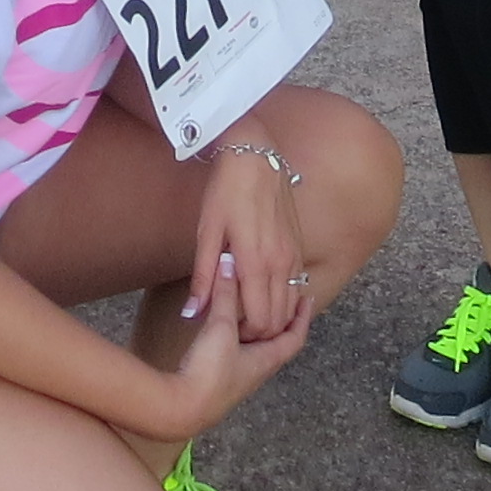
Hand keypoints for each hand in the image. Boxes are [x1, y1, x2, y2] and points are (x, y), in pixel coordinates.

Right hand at [155, 266, 310, 438]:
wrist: (184, 407)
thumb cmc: (212, 371)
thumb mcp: (221, 327)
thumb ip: (226, 295)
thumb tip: (229, 261)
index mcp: (267, 359)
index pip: (295, 337)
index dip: (303, 317)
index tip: (307, 297)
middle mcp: (257, 370)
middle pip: (277, 342)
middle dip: (281, 319)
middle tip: (282, 297)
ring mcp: (238, 376)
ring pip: (255, 347)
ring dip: (258, 327)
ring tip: (253, 306)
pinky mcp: (218, 378)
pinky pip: (236, 351)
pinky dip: (237, 335)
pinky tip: (224, 327)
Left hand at [181, 144, 316, 346]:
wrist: (255, 155)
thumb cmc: (226, 191)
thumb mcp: (206, 232)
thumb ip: (203, 277)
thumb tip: (192, 313)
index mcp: (256, 263)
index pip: (260, 321)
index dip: (244, 334)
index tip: (227, 330)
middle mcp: (282, 264)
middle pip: (279, 321)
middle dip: (259, 332)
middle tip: (236, 326)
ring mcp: (294, 256)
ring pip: (292, 307)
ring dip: (274, 319)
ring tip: (248, 312)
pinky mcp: (299, 248)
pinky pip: (298, 287)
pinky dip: (286, 301)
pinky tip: (265, 295)